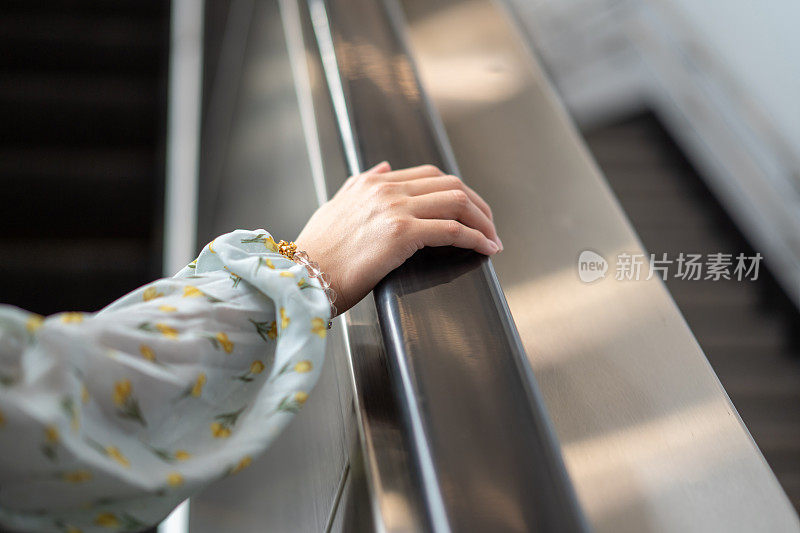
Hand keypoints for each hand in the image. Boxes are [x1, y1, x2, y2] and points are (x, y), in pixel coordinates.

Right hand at [295, 162, 501, 313]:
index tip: (470, 210)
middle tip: (489, 225)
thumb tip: (385, 167)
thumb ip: (360, 183)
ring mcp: (395, 209)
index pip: (429, 174)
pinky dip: (476, 238)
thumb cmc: (317, 251)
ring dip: (483, 220)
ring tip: (492, 239)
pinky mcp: (401, 234)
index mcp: (373, 183)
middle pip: (449, 184)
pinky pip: (453, 230)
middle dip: (477, 204)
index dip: (457, 190)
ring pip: (457, 202)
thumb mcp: (335, 206)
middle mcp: (387, 189)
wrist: (303, 275)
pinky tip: (486, 249)